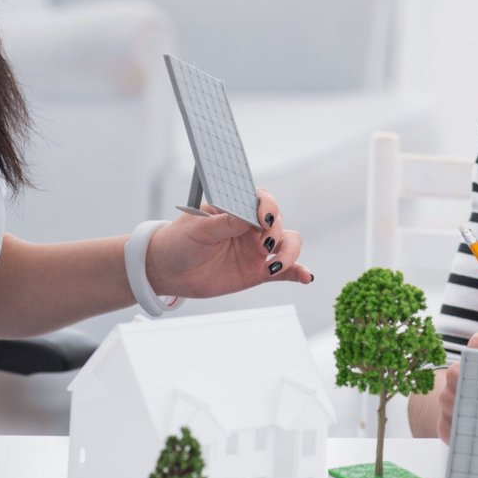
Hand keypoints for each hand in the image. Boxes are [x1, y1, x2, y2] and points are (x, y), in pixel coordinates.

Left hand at [144, 189, 312, 298]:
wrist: (169, 271)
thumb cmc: (180, 241)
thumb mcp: (198, 229)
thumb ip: (224, 223)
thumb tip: (247, 216)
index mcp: (236, 208)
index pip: (262, 200)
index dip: (268, 206)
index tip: (264, 218)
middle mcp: (250, 227)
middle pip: (278, 223)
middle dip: (275, 233)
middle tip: (262, 245)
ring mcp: (256, 249)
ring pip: (287, 244)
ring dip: (290, 252)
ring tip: (276, 264)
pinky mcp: (257, 271)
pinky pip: (284, 270)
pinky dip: (299, 272)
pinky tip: (307, 277)